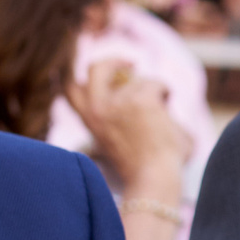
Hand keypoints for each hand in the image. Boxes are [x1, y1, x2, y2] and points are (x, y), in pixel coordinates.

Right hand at [63, 61, 190, 200]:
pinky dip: (167, 94)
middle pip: (95, 68)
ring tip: (161, 114)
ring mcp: (118, 102)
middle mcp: (97, 108)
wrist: (153, 178)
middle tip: (131, 66)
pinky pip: (159, 84)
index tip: (92, 70)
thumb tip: (132, 90)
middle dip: (113, 62)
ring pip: (138, 79)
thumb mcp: (116, 139)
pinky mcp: (141, 99)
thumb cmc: (141, 166)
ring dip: (152, 90)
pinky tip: (169, 113)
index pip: (70, 89)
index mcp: (90, 120)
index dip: (75, 74)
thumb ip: (117, 115)